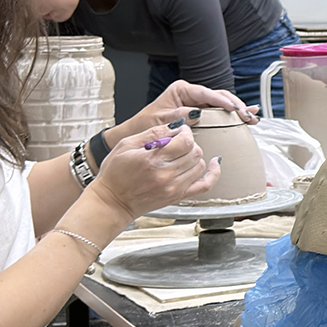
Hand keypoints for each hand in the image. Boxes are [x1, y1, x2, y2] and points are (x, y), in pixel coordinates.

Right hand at [84, 120, 221, 218]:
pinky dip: (213, 173)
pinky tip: (214, 163)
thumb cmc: (115, 173)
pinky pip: (205, 185)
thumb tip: (176, 125)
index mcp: (153, 160)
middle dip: (189, 142)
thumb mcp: (127, 145)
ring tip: (182, 153)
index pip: (185, 141)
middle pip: (194, 151)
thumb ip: (153, 132)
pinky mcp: (178, 196)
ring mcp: (174, 187)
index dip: (185, 132)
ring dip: (194, 155)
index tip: (179, 131)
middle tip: (179, 141)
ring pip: (199, 164)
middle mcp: (166, 175)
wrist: (112, 202)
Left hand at [119, 81, 255, 135]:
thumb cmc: (145, 126)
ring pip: (223, 105)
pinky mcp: (201, 115)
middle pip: (219, 97)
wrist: (136, 136)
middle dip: (236, 106)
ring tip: (252, 118)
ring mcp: (197, 104)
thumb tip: (198, 113)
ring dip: (238, 111)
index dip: (221, 101)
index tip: (234, 109)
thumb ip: (179, 116)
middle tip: (247, 116)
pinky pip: (219, 114)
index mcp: (181, 90)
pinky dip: (233, 118)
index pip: (206, 93)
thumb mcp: (161, 120)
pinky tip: (247, 119)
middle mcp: (191, 95)